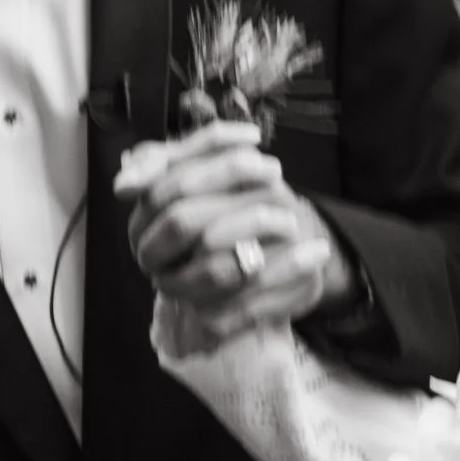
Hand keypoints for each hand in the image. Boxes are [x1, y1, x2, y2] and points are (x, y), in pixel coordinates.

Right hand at [118, 129, 356, 337]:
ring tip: (294, 218)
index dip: (211, 157)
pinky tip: (317, 252)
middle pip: (184, 220)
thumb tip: (175, 149)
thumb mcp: (216, 174)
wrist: (266, 263)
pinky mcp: (213, 320)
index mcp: (142, 221)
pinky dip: (288, 271)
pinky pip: (249, 301)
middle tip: (275, 173)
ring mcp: (179, 291)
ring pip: (215, 264)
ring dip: (258, 232)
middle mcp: (151, 258)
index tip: (255, 140)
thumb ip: (197, 151)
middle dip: (232, 191)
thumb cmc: (239, 209)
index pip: (167, 183)